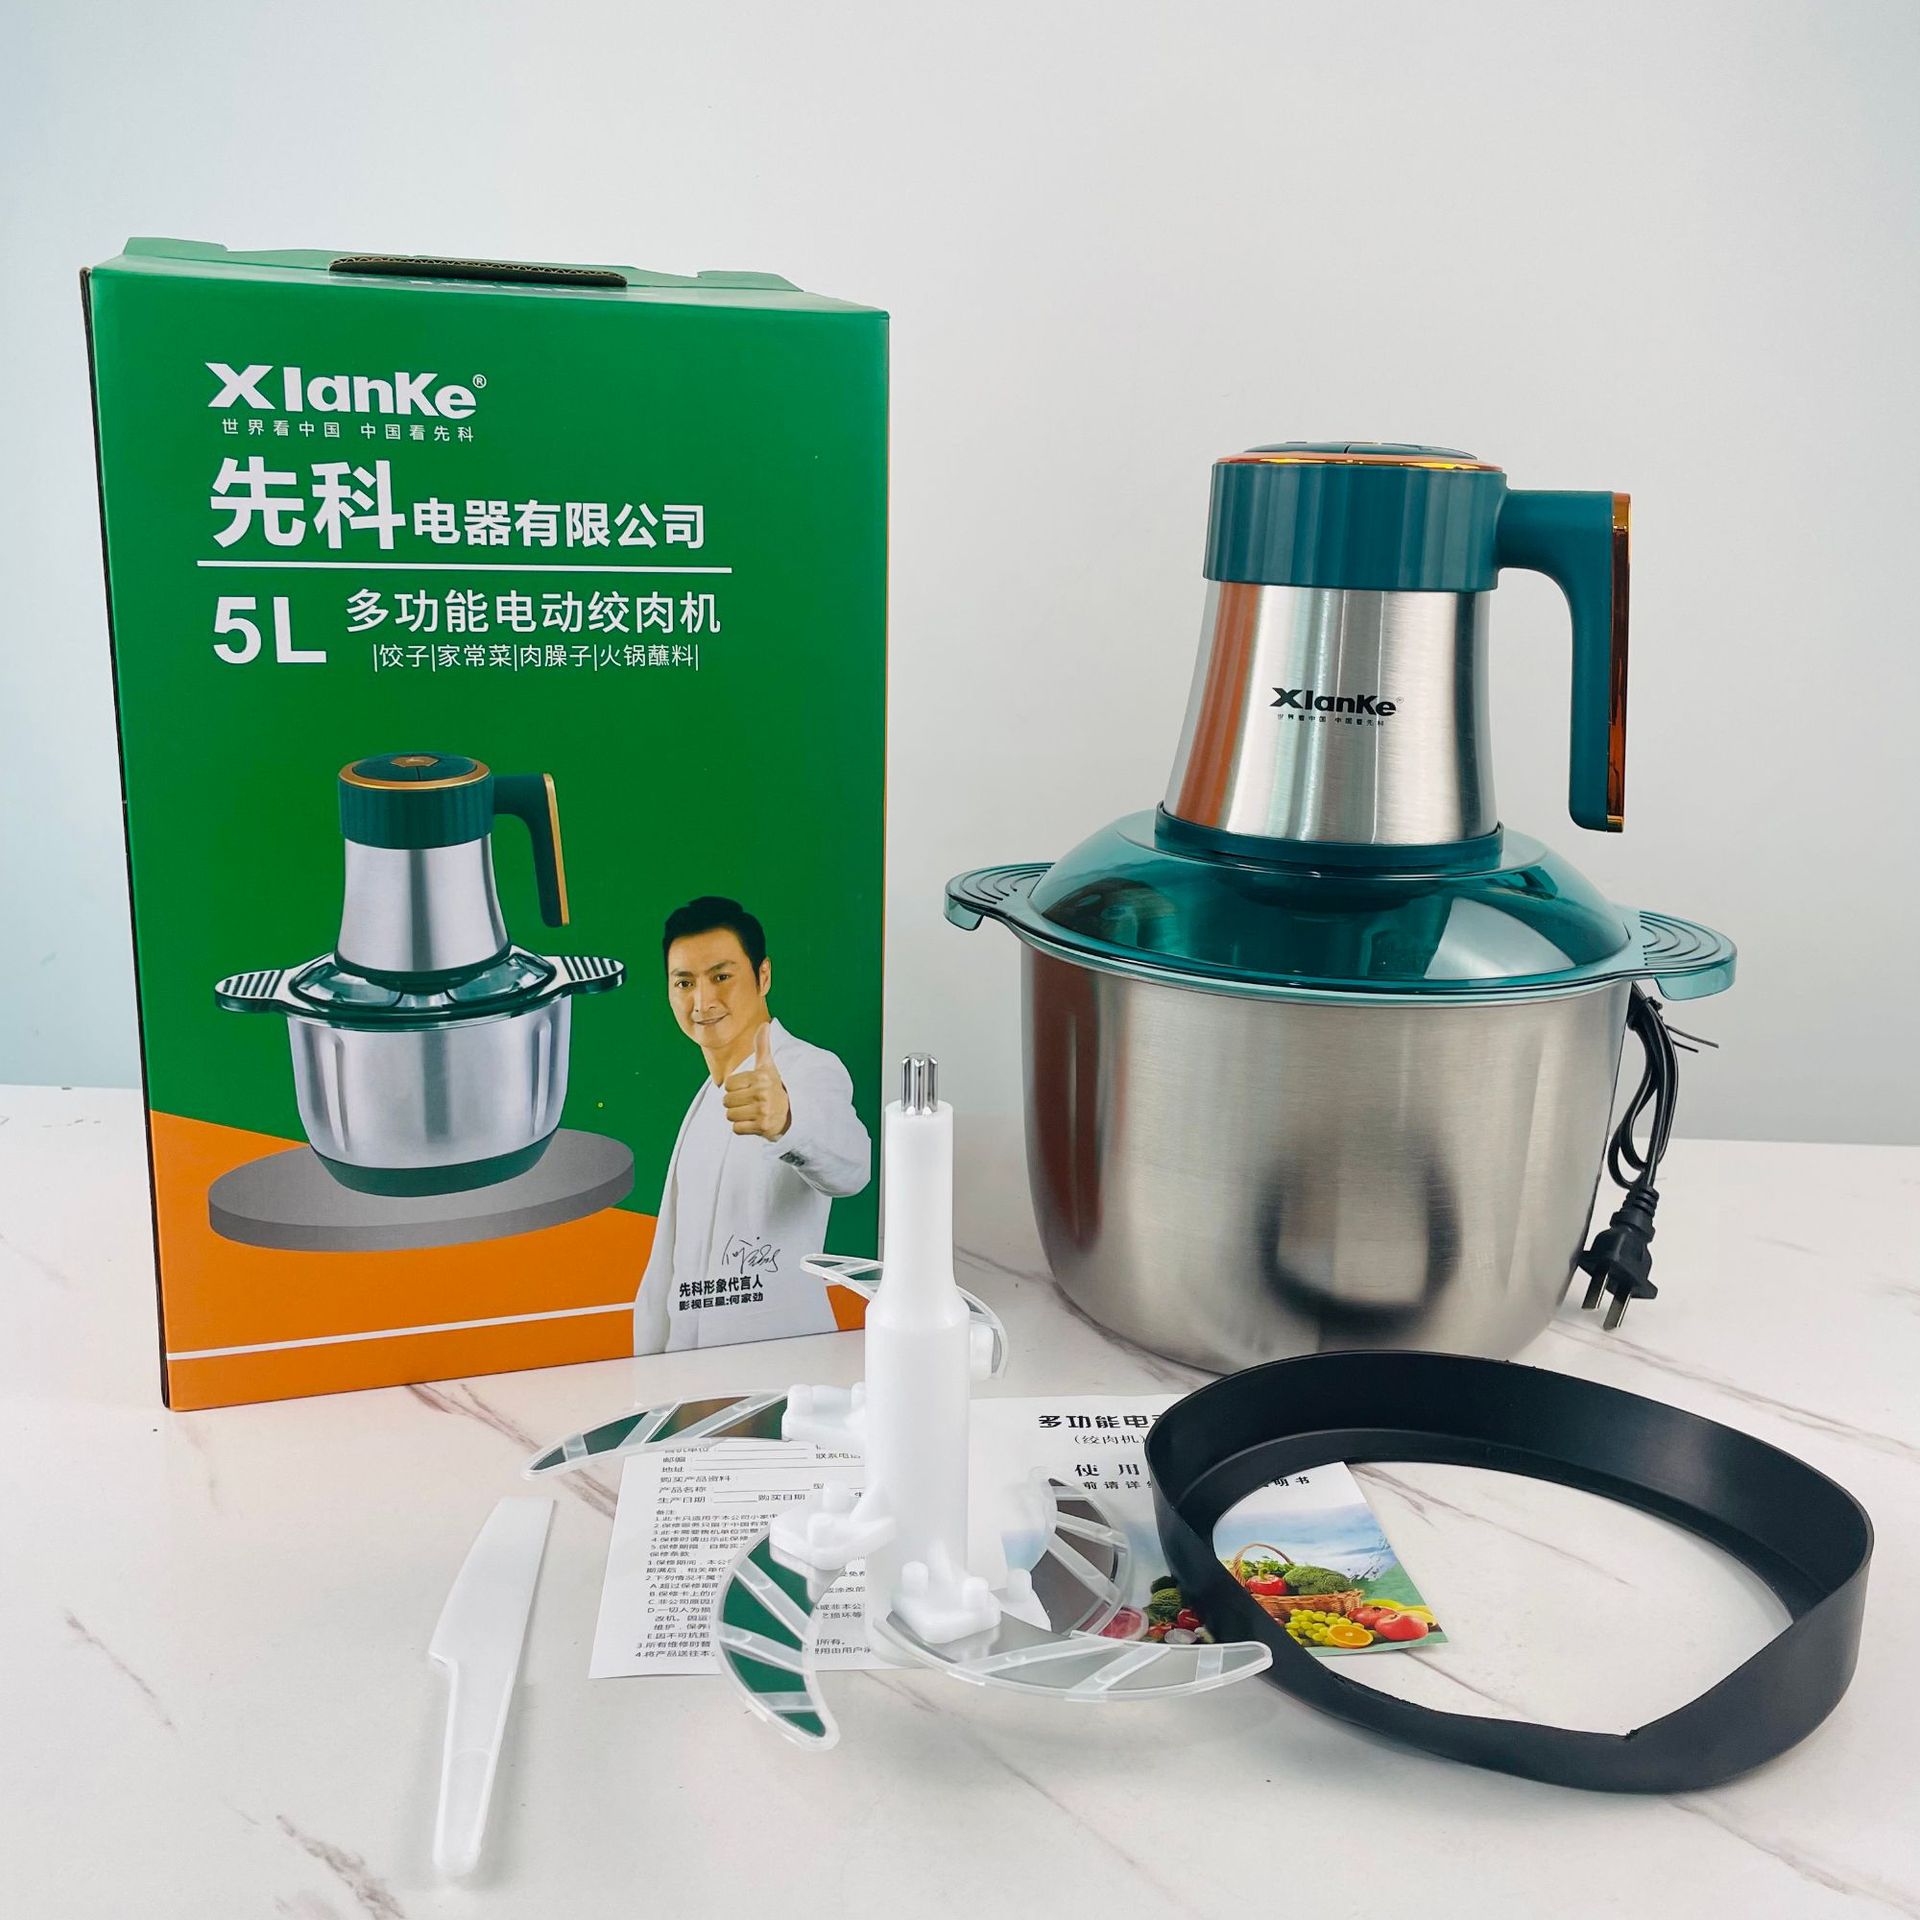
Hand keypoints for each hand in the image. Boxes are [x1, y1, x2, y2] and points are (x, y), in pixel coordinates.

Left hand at [724, 1023, 790, 1140]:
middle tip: (749, 1102)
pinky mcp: (762, 1127)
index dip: (735, 1088)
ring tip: (751, 1112)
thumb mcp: (768, 1067)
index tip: (749, 1089)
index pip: (728, 1084)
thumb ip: (762, 1046)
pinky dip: (742, 1128)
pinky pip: (736, 1129)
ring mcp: (763, 1111)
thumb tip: (765, 1024)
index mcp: (761, 1077)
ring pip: (730, 1115)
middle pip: (726, 1101)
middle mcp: (762, 1093)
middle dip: (735, 1103)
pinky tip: (753, 1122)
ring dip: (738, 1116)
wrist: (792, 1113)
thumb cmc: (774, 1087)